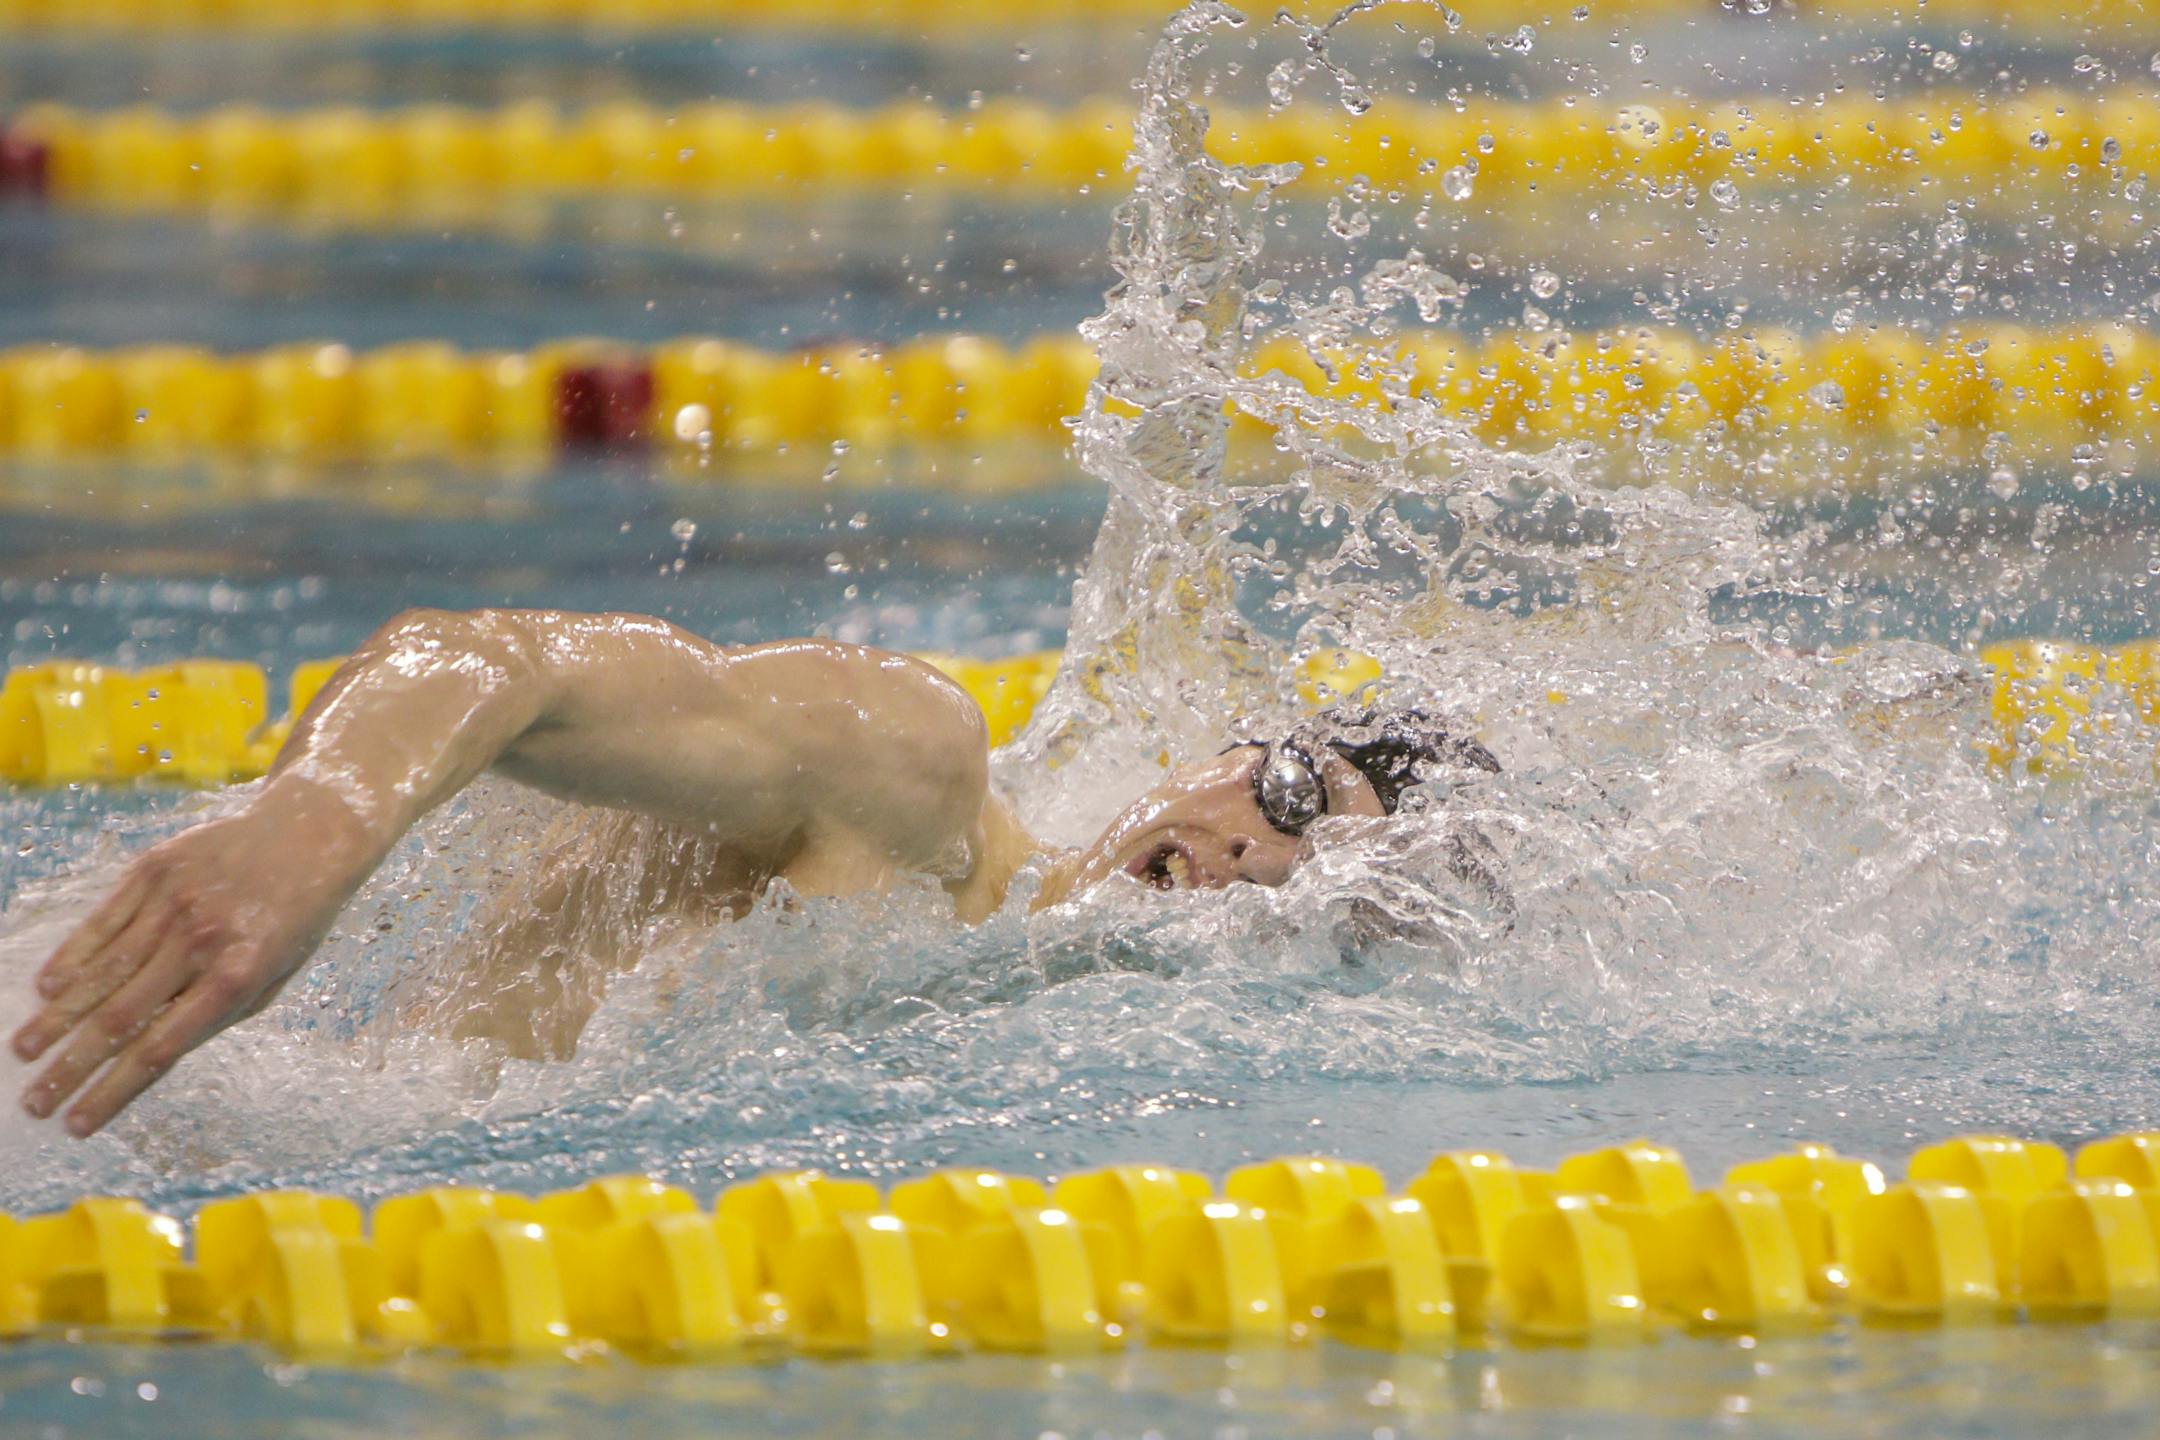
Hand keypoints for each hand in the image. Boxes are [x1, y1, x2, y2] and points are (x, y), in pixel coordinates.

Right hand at [10, 783, 375, 1135]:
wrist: (312, 831)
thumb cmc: (296, 916)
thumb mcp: (274, 975)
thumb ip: (216, 1012)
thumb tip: (149, 1050)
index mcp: (236, 978)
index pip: (159, 1050)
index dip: (113, 1092)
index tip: (77, 1124)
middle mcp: (199, 942)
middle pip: (118, 1019)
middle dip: (70, 1068)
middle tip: (34, 1103)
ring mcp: (173, 903)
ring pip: (100, 972)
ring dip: (56, 1019)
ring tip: (24, 1051)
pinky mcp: (154, 869)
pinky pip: (103, 921)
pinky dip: (72, 958)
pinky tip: (48, 988)